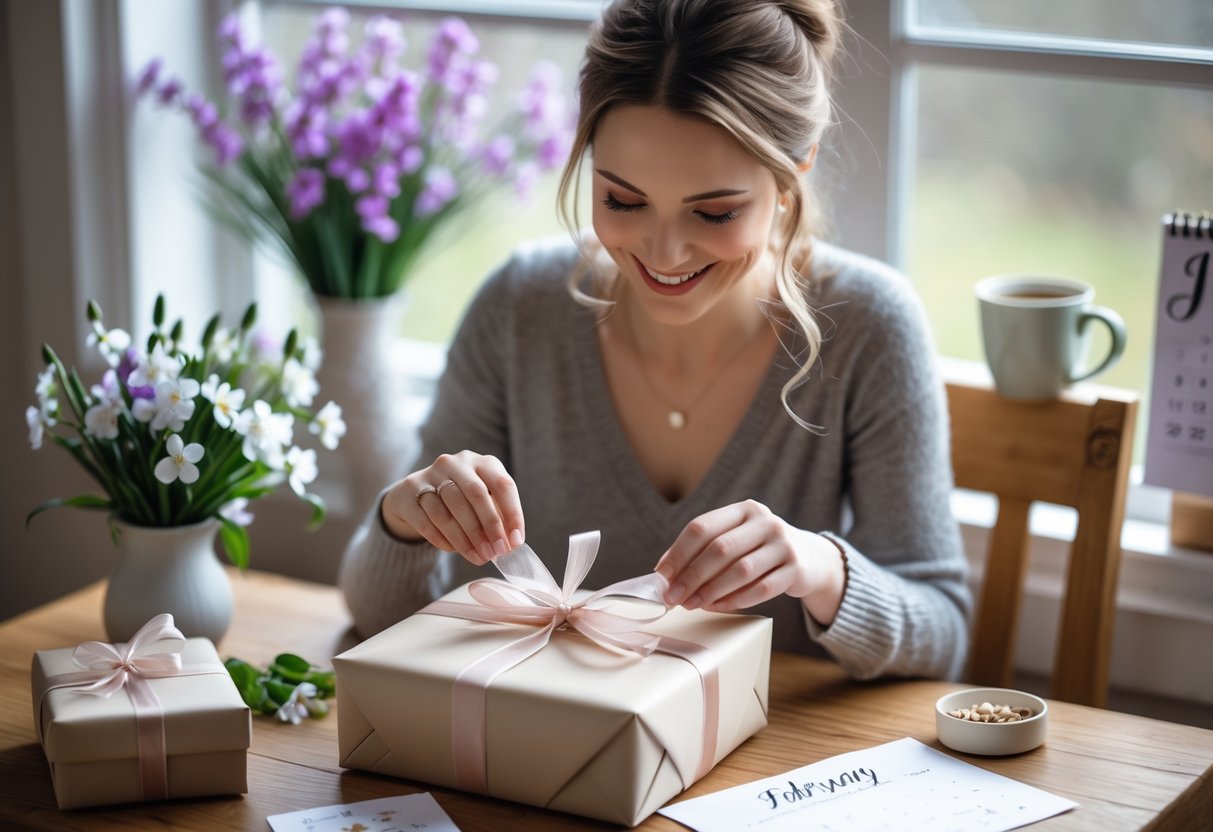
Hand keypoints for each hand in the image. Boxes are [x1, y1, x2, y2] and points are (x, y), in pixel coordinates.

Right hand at [380, 451, 524, 564]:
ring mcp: (430, 474)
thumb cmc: (460, 500)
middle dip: (489, 527)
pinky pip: (427, 521)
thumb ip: (498, 517)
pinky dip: (444, 540)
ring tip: (478, 558)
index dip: (512, 514)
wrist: (415, 493)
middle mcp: (456, 463)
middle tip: (496, 552)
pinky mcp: (409, 492)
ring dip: (466, 539)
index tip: (515, 541)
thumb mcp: (482, 501)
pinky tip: (455, 551)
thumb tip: (511, 543)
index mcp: (481, 462)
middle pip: (476, 494)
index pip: (503, 484)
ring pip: (449, 510)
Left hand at [655, 500, 845, 624]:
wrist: (811, 559)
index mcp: (743, 509)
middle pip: (719, 549)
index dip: (678, 552)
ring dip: (711, 590)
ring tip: (692, 604)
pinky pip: (761, 589)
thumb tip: (664, 573)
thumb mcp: (737, 539)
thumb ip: (704, 550)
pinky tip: (717, 607)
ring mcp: (783, 544)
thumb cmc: (760, 550)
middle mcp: (765, 521)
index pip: (702, 527)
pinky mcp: (796, 568)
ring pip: (740, 570)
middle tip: (673, 597)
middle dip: (691, 575)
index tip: (661, 575)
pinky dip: (735, 600)